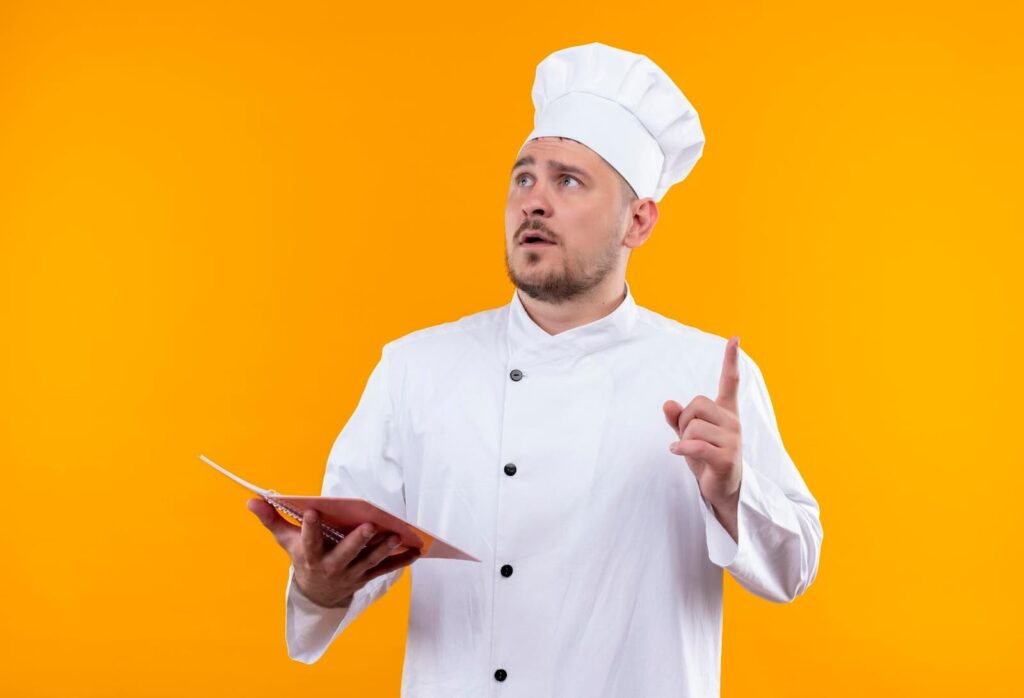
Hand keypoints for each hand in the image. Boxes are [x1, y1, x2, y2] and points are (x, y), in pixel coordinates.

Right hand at [247, 499, 420, 607]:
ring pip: (369, 562)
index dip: (309, 528)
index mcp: (310, 556)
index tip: (312, 511)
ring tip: (396, 534)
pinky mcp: (366, 577)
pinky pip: (385, 570)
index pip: (308, 541)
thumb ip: (271, 519)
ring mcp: (350, 574)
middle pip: (345, 554)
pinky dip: (401, 561)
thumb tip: (251, 500)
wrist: (316, 593)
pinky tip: (416, 550)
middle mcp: (331, 567)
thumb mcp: (285, 541)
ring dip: (384, 550)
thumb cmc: (302, 556)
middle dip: (358, 541)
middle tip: (370, 526)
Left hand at [663, 336, 742, 507]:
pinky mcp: (726, 457)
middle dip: (684, 420)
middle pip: (697, 404)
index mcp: (726, 413)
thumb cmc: (706, 459)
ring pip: (692, 425)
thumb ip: (678, 418)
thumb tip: (667, 403)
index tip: (734, 339)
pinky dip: (682, 448)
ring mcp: (733, 440)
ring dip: (683, 438)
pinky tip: (677, 452)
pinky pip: (695, 445)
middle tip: (688, 437)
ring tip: (690, 451)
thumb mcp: (689, 436)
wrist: (724, 491)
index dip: (730, 360)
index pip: (730, 382)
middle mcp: (733, 422)